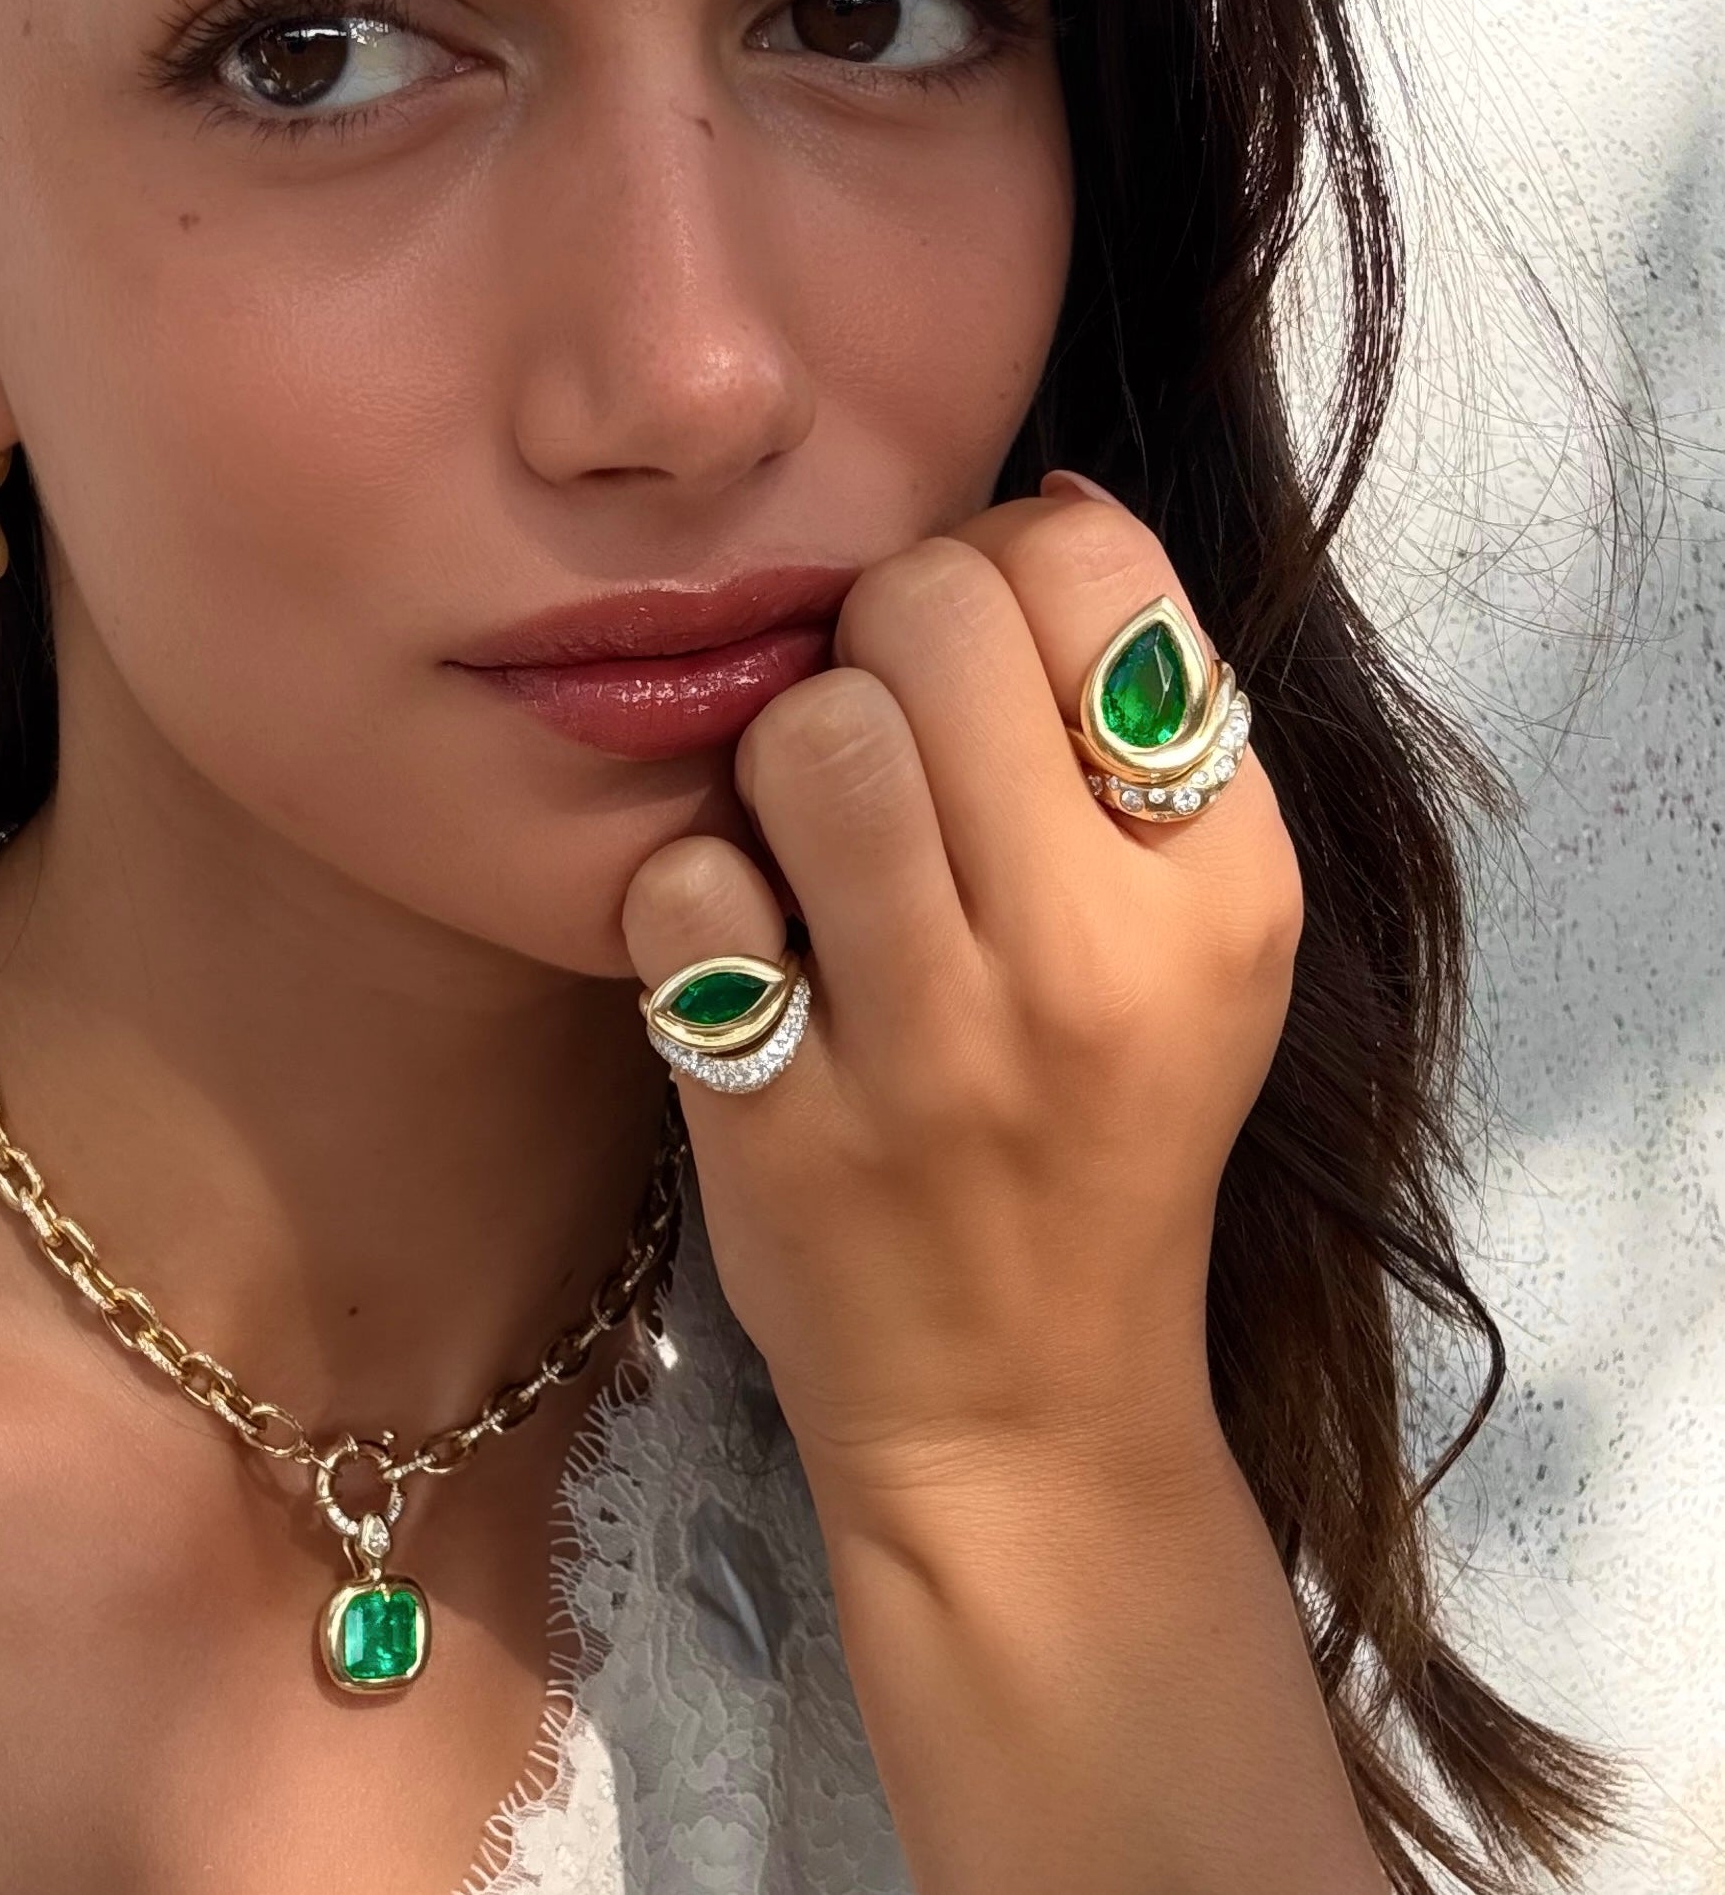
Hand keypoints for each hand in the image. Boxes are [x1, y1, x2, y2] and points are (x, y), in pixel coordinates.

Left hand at [622, 474, 1305, 1510]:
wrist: (1020, 1399)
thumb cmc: (1101, 1131)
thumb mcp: (1204, 938)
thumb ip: (1143, 727)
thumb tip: (1035, 506)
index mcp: (1219, 883)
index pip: (1089, 563)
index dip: (1002, 561)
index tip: (980, 653)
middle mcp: (1091, 956)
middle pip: (927, 610)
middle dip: (878, 630)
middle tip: (883, 725)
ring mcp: (930, 1050)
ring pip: (805, 729)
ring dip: (783, 754)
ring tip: (812, 835)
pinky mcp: (781, 1123)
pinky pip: (686, 886)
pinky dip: (692, 895)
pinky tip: (744, 952)